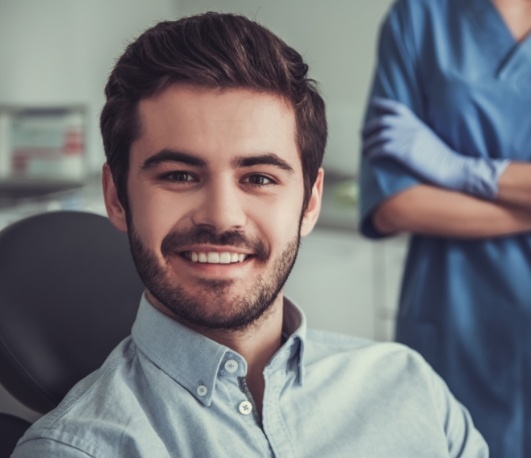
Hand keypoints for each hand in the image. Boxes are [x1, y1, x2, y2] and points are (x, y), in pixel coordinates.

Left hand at [362, 97, 508, 198]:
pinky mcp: (404, 152)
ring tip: (364, 150)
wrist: (451, 167)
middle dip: (369, 127)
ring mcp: (407, 139)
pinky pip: (381, 149)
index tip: (373, 102)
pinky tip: (370, 157)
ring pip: (379, 136)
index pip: (397, 107)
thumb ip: (413, 133)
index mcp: (416, 123)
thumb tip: (399, 137)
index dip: (383, 104)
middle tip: (362, 135)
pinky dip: (372, 152)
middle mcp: (410, 128)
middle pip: (382, 121)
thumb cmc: (439, 158)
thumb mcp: (427, 138)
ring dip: (368, 143)